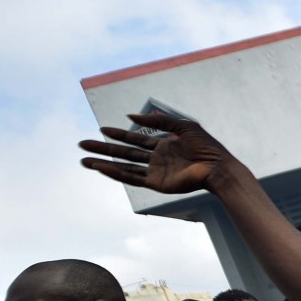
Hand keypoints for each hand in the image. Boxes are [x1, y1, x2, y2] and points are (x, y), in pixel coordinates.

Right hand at [80, 114, 233, 193]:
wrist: (218, 167)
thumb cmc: (206, 146)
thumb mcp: (182, 126)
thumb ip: (158, 120)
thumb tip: (130, 117)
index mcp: (163, 145)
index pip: (135, 139)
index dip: (118, 134)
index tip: (101, 129)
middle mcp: (156, 159)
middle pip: (124, 153)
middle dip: (103, 148)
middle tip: (82, 144)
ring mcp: (155, 172)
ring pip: (123, 166)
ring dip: (103, 162)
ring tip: (83, 160)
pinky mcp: (156, 183)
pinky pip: (132, 178)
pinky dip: (115, 173)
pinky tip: (101, 167)